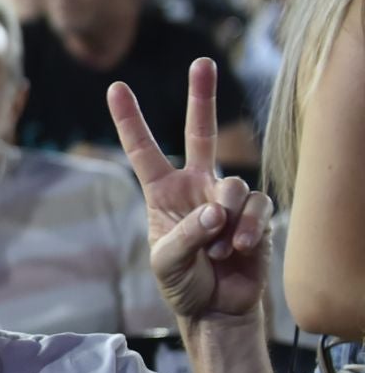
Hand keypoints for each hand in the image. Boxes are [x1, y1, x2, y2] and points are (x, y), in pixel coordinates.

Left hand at [108, 58, 271, 321]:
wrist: (217, 310)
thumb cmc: (183, 284)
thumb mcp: (166, 262)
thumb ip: (185, 234)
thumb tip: (216, 210)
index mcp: (163, 193)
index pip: (143, 151)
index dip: (130, 120)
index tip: (116, 86)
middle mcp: (196, 187)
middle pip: (200, 133)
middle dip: (202, 97)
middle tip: (202, 62)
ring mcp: (228, 198)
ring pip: (233, 184)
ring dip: (227, 217)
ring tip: (220, 247)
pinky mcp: (257, 215)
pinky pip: (257, 207)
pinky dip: (248, 228)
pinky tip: (238, 248)